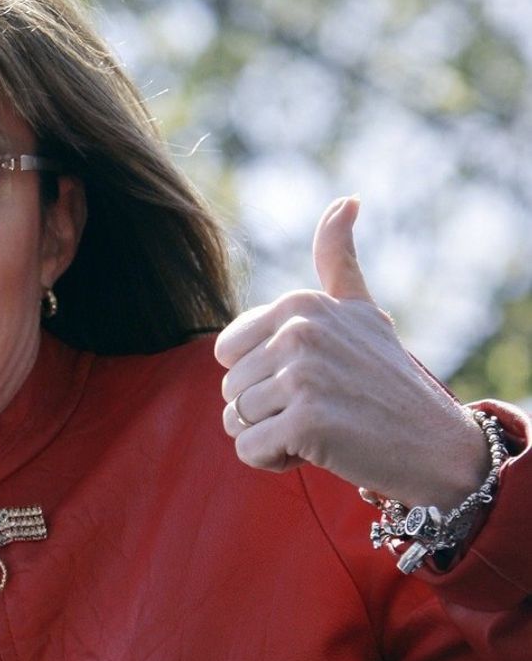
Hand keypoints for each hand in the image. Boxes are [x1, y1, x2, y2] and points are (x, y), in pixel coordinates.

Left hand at [214, 197, 488, 508]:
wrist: (434, 443)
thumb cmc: (386, 380)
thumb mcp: (361, 311)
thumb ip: (338, 262)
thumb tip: (346, 200)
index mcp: (298, 304)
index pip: (227, 352)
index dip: (259, 377)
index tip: (308, 380)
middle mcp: (298, 331)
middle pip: (229, 389)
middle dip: (264, 410)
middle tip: (319, 408)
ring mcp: (302, 375)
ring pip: (233, 420)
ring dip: (269, 437)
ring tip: (319, 428)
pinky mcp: (306, 420)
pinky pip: (248, 449)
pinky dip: (273, 460)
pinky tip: (314, 451)